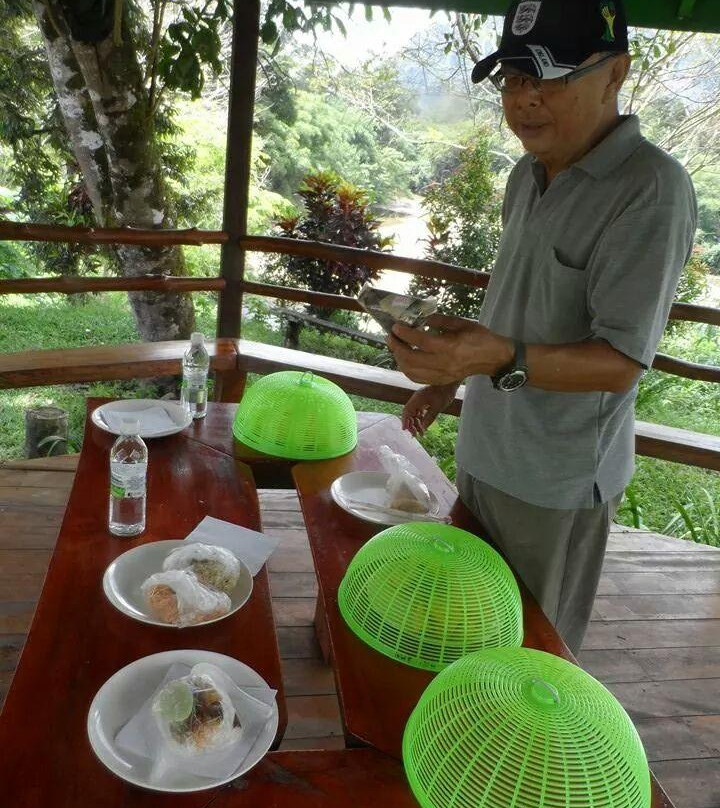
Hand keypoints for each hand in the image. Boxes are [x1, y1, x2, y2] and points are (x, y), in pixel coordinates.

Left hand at [388, 314, 513, 385]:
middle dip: (397, 347)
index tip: (396, 326)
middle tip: (391, 336)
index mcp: (451, 347)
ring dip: (399, 359)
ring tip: (396, 347)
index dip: (405, 334)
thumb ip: (440, 321)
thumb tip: (421, 317)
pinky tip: (405, 360)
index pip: (422, 342)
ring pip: (412, 371)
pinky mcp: (441, 381)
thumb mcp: (461, 323)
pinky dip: (407, 369)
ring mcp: (442, 375)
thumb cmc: (479, 337)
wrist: (493, 358)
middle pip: (412, 359)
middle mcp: (444, 363)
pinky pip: (418, 378)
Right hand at [402, 384, 458, 436]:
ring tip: (422, 433)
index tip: (405, 430)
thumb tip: (423, 428)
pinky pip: (419, 411)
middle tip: (416, 435)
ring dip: (417, 423)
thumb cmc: (444, 393)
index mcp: (417, 399)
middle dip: (412, 425)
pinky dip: (421, 419)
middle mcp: (416, 399)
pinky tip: (424, 426)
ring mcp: (420, 399)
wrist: (449, 383)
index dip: (405, 421)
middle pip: (410, 414)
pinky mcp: (425, 400)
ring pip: (415, 413)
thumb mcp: (437, 408)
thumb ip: (429, 418)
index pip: (407, 411)